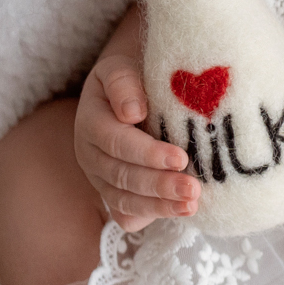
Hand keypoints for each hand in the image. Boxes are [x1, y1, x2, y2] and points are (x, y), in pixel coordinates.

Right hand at [74, 48, 198, 230]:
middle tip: (193, 189)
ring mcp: (100, 179)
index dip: (147, 153)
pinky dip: (150, 217)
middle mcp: (91, 154)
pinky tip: (177, 213)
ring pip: (124, 200)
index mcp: (90, 121)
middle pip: (122, 176)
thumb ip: (123, 83)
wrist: (128, 90)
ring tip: (191, 206)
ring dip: (159, 206)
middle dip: (159, 185)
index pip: (116, 142)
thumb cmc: (133, 77)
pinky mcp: (114, 194)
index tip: (180, 158)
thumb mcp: (123, 68)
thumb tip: (132, 112)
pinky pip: (126, 215)